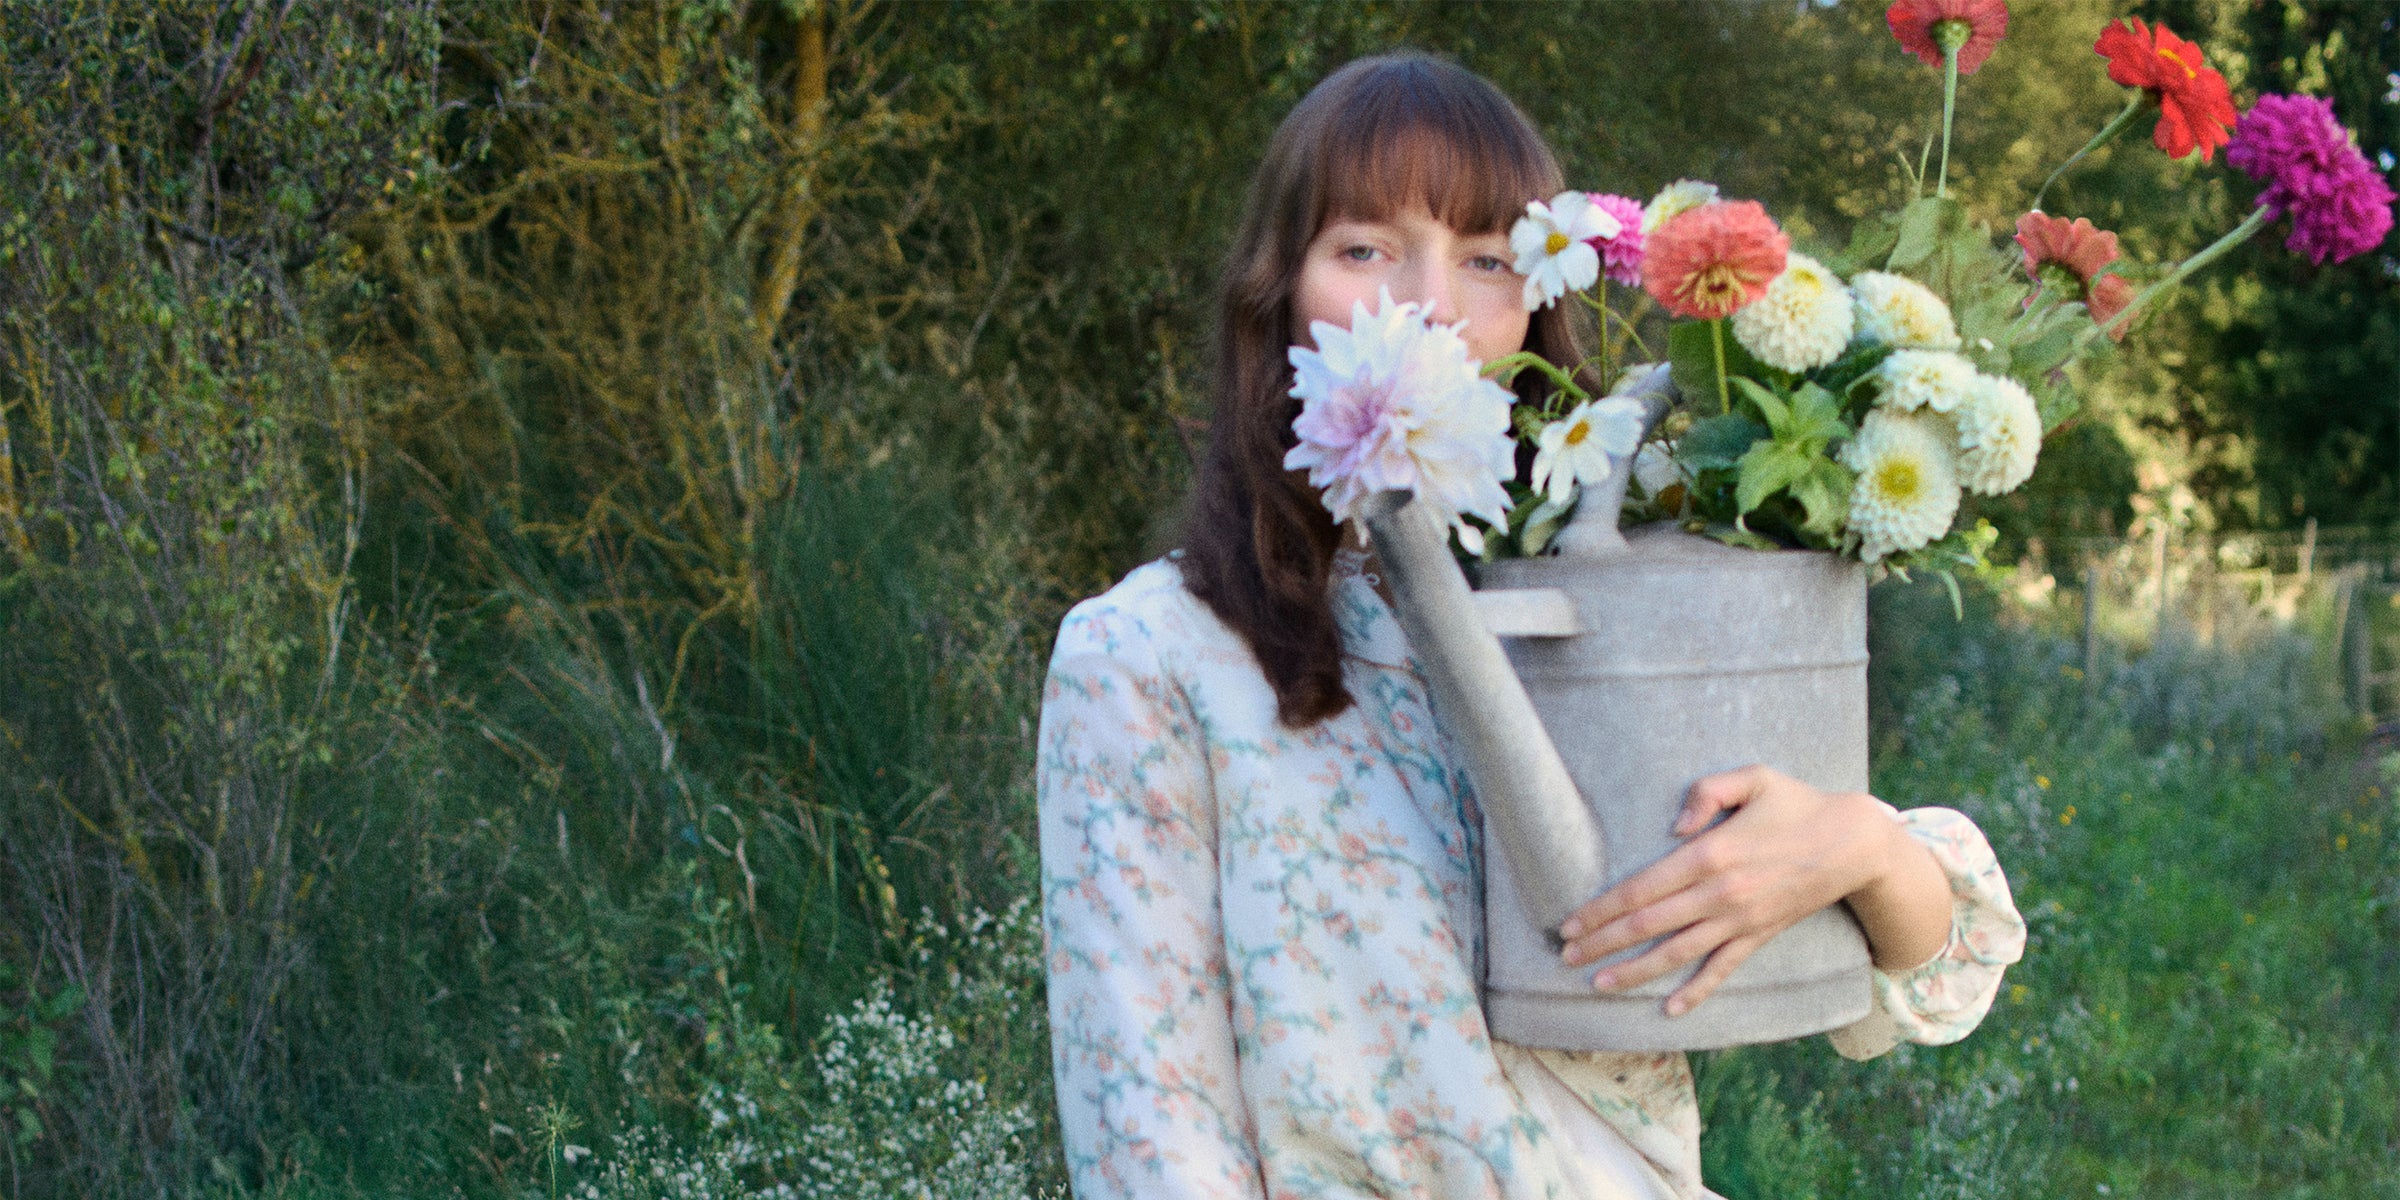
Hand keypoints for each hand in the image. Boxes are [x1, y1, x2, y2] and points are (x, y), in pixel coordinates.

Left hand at [1554, 765, 1942, 1016]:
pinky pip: (1722, 970)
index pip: (1641, 888)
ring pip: (1677, 954)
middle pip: (1648, 924)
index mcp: (1710, 854)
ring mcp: (1740, 921)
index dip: (1602, 909)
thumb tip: (1675, 825)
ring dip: (1634, 971)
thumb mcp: (1754, 777)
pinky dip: (1696, 992)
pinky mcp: (1759, 936)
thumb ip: (1708, 791)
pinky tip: (1671, 1010)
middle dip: (1603, 943)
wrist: (1852, 844)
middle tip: (1565, 957)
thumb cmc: (1797, 804)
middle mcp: (1720, 894)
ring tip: (1598, 983)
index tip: (1571, 923)